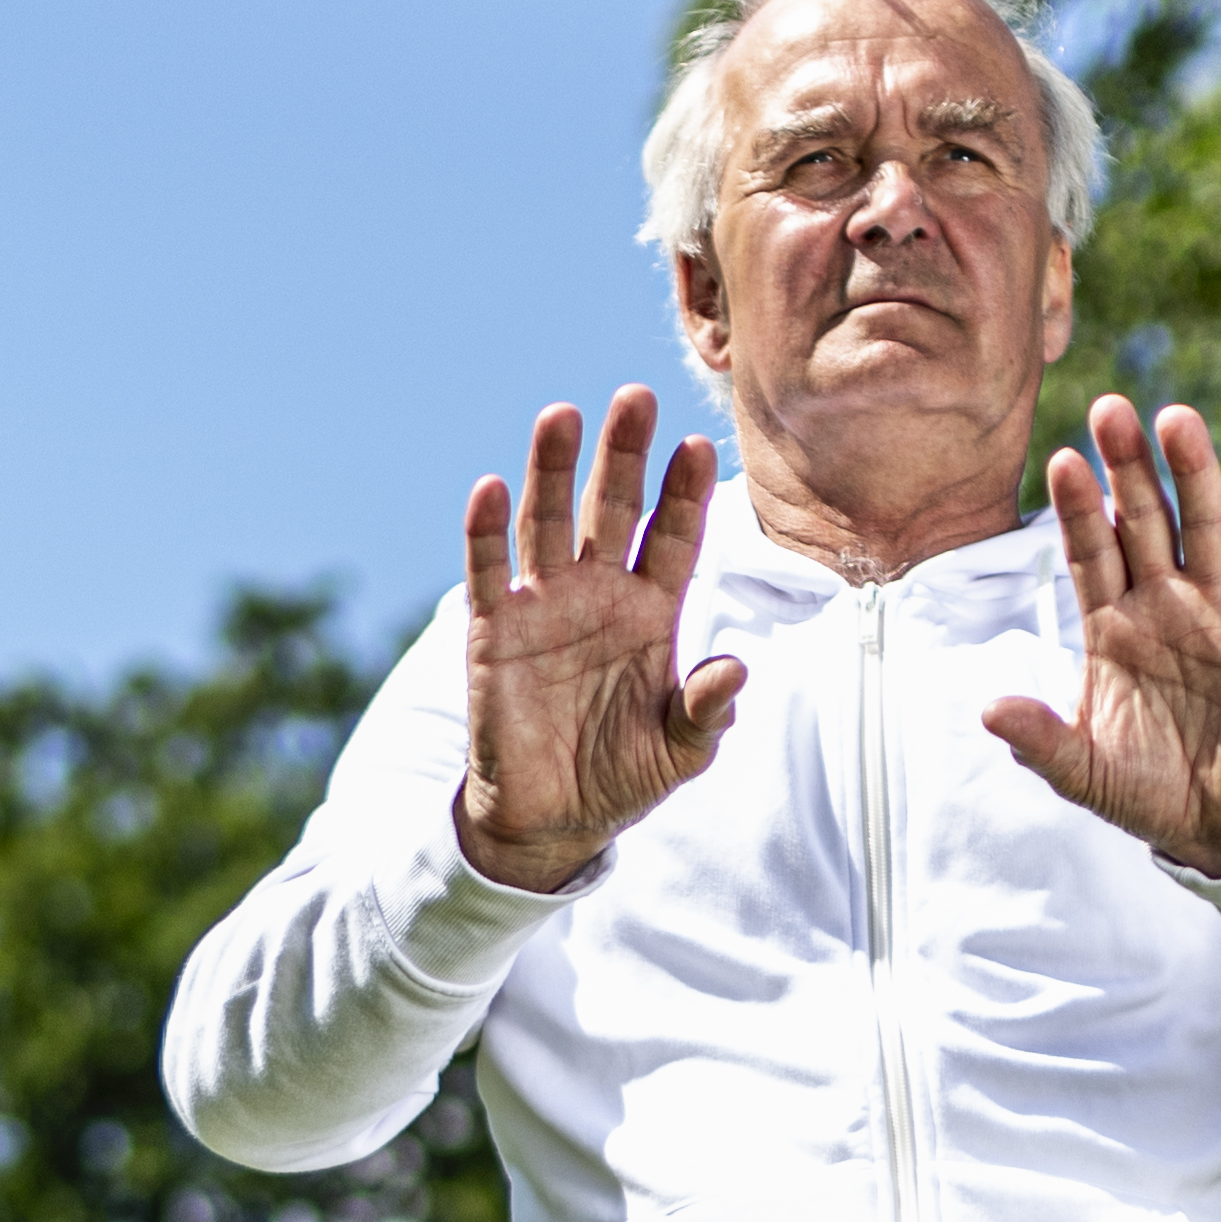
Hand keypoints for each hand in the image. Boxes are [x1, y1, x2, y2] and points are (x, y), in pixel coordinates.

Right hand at [455, 384, 748, 889]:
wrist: (551, 823)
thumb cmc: (622, 777)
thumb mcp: (679, 751)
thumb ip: (705, 710)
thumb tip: (734, 668)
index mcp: (651, 612)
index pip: (673, 539)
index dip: (685, 495)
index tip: (698, 446)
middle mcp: (598, 594)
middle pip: (612, 509)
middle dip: (623, 456)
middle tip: (635, 397)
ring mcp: (544, 606)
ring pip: (550, 523)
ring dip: (553, 470)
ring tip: (561, 415)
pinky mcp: (494, 632)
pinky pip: (488, 573)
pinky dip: (486, 532)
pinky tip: (490, 488)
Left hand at [981, 399, 1220, 876]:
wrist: (1216, 828)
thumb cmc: (1143, 791)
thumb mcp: (1082, 773)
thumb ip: (1040, 741)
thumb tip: (989, 709)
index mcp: (1111, 626)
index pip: (1091, 552)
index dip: (1079, 507)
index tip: (1062, 457)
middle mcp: (1162, 605)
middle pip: (1144, 521)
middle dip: (1129, 467)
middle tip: (1111, 407)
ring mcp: (1216, 616)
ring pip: (1205, 531)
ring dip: (1194, 476)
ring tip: (1177, 419)